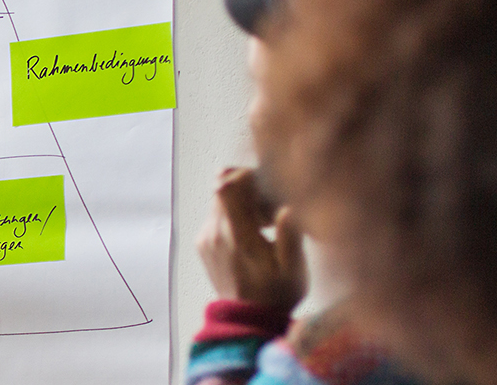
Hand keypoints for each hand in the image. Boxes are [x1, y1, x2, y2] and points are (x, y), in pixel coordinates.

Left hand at [197, 167, 305, 309]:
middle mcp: (213, 234)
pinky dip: (233, 215)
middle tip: (269, 207)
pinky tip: (252, 233)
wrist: (248, 320)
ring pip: (219, 201)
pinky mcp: (202, 244)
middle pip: (222, 189)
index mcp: (236, 237)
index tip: (267, 183)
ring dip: (240, 202)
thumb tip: (287, 207)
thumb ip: (290, 235)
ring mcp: (204, 238)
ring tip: (264, 224)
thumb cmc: (276, 295)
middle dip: (246, 188)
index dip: (246, 176)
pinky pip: (216, 216)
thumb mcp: (293, 268)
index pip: (228, 188)